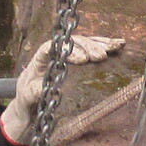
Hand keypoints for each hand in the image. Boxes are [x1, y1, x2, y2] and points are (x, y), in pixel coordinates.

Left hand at [1, 33, 124, 144]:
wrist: (29, 103)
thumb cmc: (27, 99)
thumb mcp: (27, 98)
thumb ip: (35, 92)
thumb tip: (54, 90)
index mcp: (39, 59)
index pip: (53, 47)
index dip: (68, 50)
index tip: (81, 60)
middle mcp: (54, 52)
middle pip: (72, 42)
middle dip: (88, 47)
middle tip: (99, 58)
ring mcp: (66, 54)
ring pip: (84, 43)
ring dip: (100, 44)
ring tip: (114, 47)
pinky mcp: (76, 59)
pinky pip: (91, 49)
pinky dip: (105, 46)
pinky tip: (118, 45)